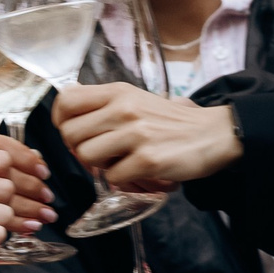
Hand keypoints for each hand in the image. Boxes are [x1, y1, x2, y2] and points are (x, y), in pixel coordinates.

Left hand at [54, 85, 239, 184]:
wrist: (213, 133)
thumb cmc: (169, 121)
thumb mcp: (135, 100)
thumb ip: (104, 105)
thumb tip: (67, 119)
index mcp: (117, 92)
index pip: (65, 101)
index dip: (60, 121)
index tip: (71, 133)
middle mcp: (123, 109)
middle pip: (70, 134)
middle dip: (78, 149)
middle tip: (97, 154)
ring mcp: (136, 134)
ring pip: (86, 156)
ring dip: (99, 166)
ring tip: (118, 162)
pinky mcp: (148, 159)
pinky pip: (112, 177)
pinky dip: (121, 180)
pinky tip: (136, 172)